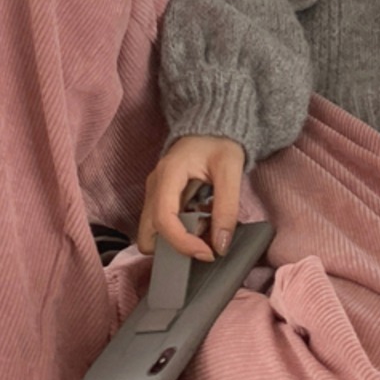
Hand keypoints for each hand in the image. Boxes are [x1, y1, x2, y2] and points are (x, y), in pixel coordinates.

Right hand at [138, 134, 244, 262]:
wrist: (214, 126)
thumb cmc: (220, 142)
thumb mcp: (231, 170)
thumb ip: (227, 208)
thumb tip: (221, 245)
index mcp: (168, 174)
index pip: (163, 220)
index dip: (183, 243)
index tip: (208, 253)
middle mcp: (154, 185)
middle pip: (148, 234)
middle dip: (173, 247)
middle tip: (203, 242)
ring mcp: (154, 192)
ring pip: (154, 232)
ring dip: (178, 239)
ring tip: (206, 225)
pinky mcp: (161, 198)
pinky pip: (163, 225)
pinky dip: (181, 231)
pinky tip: (202, 218)